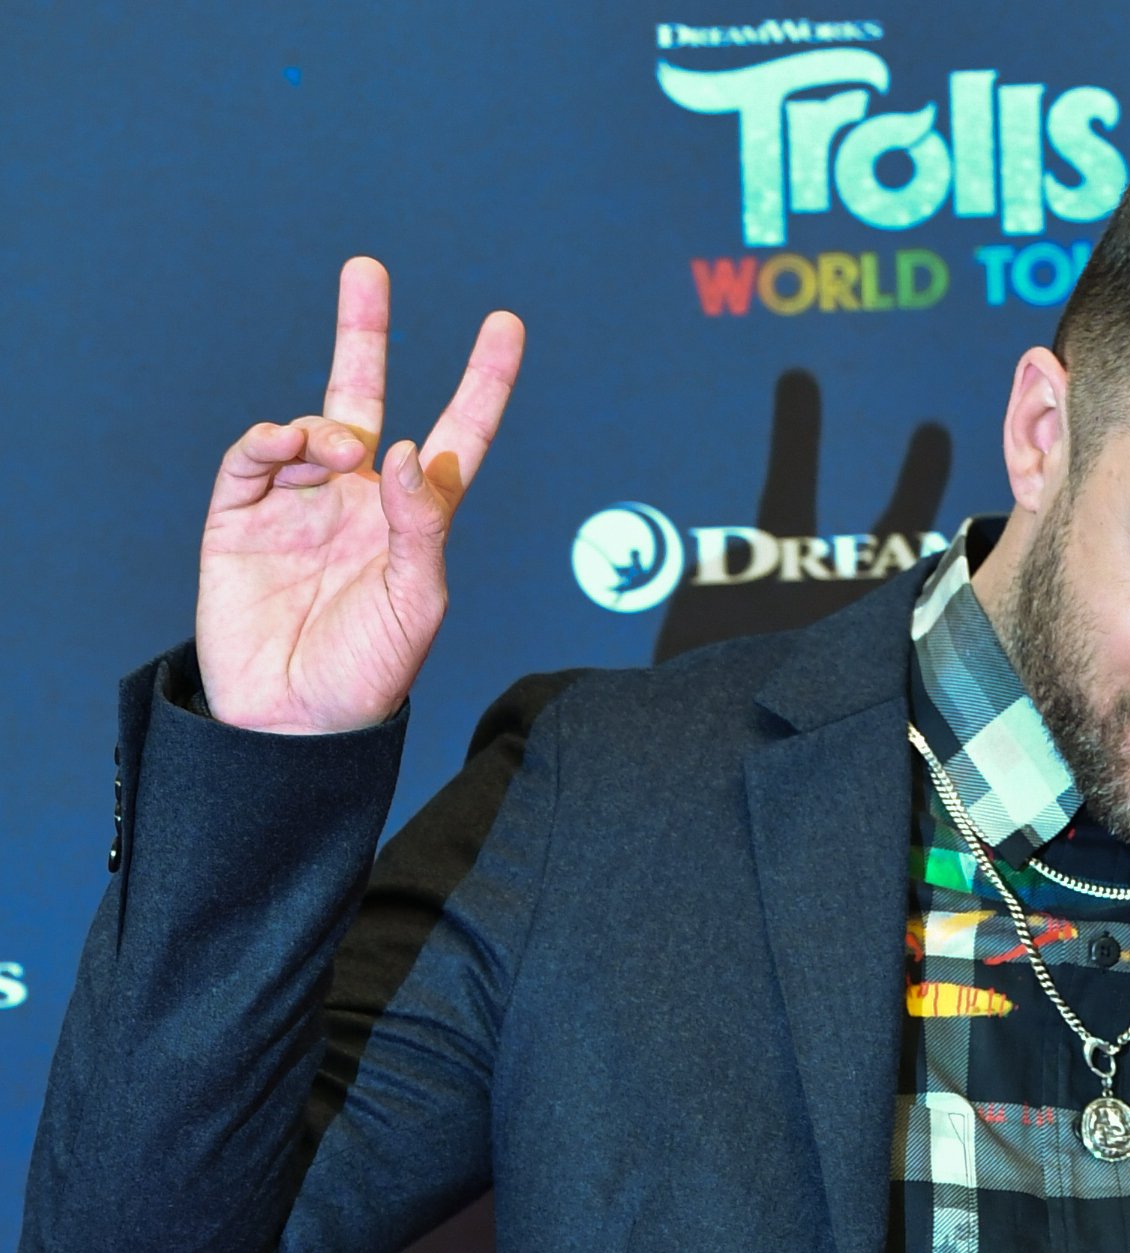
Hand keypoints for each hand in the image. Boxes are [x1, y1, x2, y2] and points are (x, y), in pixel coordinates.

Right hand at [195, 257, 524, 733]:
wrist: (292, 722)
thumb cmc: (369, 672)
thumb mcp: (418, 603)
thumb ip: (421, 525)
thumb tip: (407, 449)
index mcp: (414, 518)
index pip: (455, 437)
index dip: (482, 384)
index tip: (505, 326)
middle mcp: (358, 497)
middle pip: (365, 397)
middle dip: (364, 333)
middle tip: (367, 270)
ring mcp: (297, 501)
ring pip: (311, 426)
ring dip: (325, 425)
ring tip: (336, 451)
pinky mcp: (240, 516)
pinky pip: (254, 455)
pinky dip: (271, 439)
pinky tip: (289, 442)